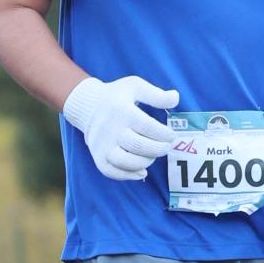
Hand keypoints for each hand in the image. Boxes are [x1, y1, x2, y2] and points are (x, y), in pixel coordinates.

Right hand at [61, 75, 178, 180]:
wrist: (87, 106)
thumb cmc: (116, 96)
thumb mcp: (135, 87)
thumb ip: (156, 94)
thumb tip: (176, 98)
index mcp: (121, 110)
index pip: (148, 127)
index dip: (164, 134)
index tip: (172, 135)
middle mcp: (110, 129)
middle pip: (138, 146)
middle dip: (158, 149)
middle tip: (166, 146)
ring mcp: (102, 145)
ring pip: (126, 162)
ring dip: (145, 162)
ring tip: (153, 156)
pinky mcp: (97, 156)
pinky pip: (112, 172)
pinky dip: (129, 175)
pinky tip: (142, 171)